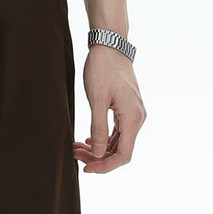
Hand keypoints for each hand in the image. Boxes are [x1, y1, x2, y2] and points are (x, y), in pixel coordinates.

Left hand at [72, 47, 145, 173]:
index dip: (105, 165)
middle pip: (120, 150)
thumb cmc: (102, 68)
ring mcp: (133, 113)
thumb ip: (99, 128)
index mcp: (133, 118)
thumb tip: (99, 154)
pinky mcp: (127, 107)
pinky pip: (117, 130)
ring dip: (98, 147)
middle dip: (98, 156)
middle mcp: (137, 118)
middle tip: (75, 154)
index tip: (87, 168)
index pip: (123, 155)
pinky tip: (89, 138)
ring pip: (117, 141)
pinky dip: (103, 137)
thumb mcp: (97, 99)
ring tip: (77, 147)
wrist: (110, 45)